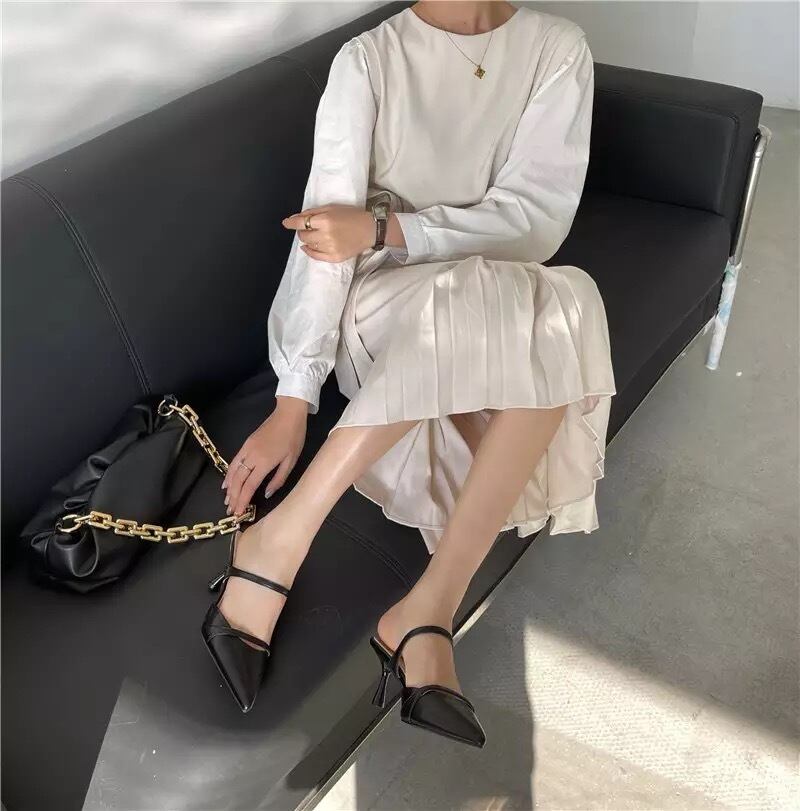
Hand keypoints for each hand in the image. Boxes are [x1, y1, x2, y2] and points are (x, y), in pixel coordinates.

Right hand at [222, 396, 307, 515]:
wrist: (288, 414)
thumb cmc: (294, 438)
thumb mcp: (291, 461)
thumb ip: (278, 479)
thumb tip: (266, 494)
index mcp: (264, 462)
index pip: (249, 486)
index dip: (242, 501)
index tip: (238, 513)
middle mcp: (251, 456)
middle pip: (238, 481)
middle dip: (233, 497)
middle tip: (230, 511)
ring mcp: (246, 449)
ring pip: (233, 472)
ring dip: (229, 488)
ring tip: (227, 501)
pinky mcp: (245, 444)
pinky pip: (234, 462)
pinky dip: (229, 474)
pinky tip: (227, 483)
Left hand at [283, 205, 373, 261]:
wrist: (370, 230)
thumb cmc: (352, 215)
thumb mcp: (332, 208)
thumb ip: (313, 213)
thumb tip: (295, 218)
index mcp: (325, 221)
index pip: (300, 223)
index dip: (291, 223)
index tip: (285, 223)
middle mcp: (326, 236)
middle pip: (303, 235)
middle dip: (302, 231)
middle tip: (308, 228)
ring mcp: (330, 248)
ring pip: (308, 245)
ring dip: (308, 240)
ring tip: (315, 235)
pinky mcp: (334, 257)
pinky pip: (316, 256)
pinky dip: (310, 251)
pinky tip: (309, 247)